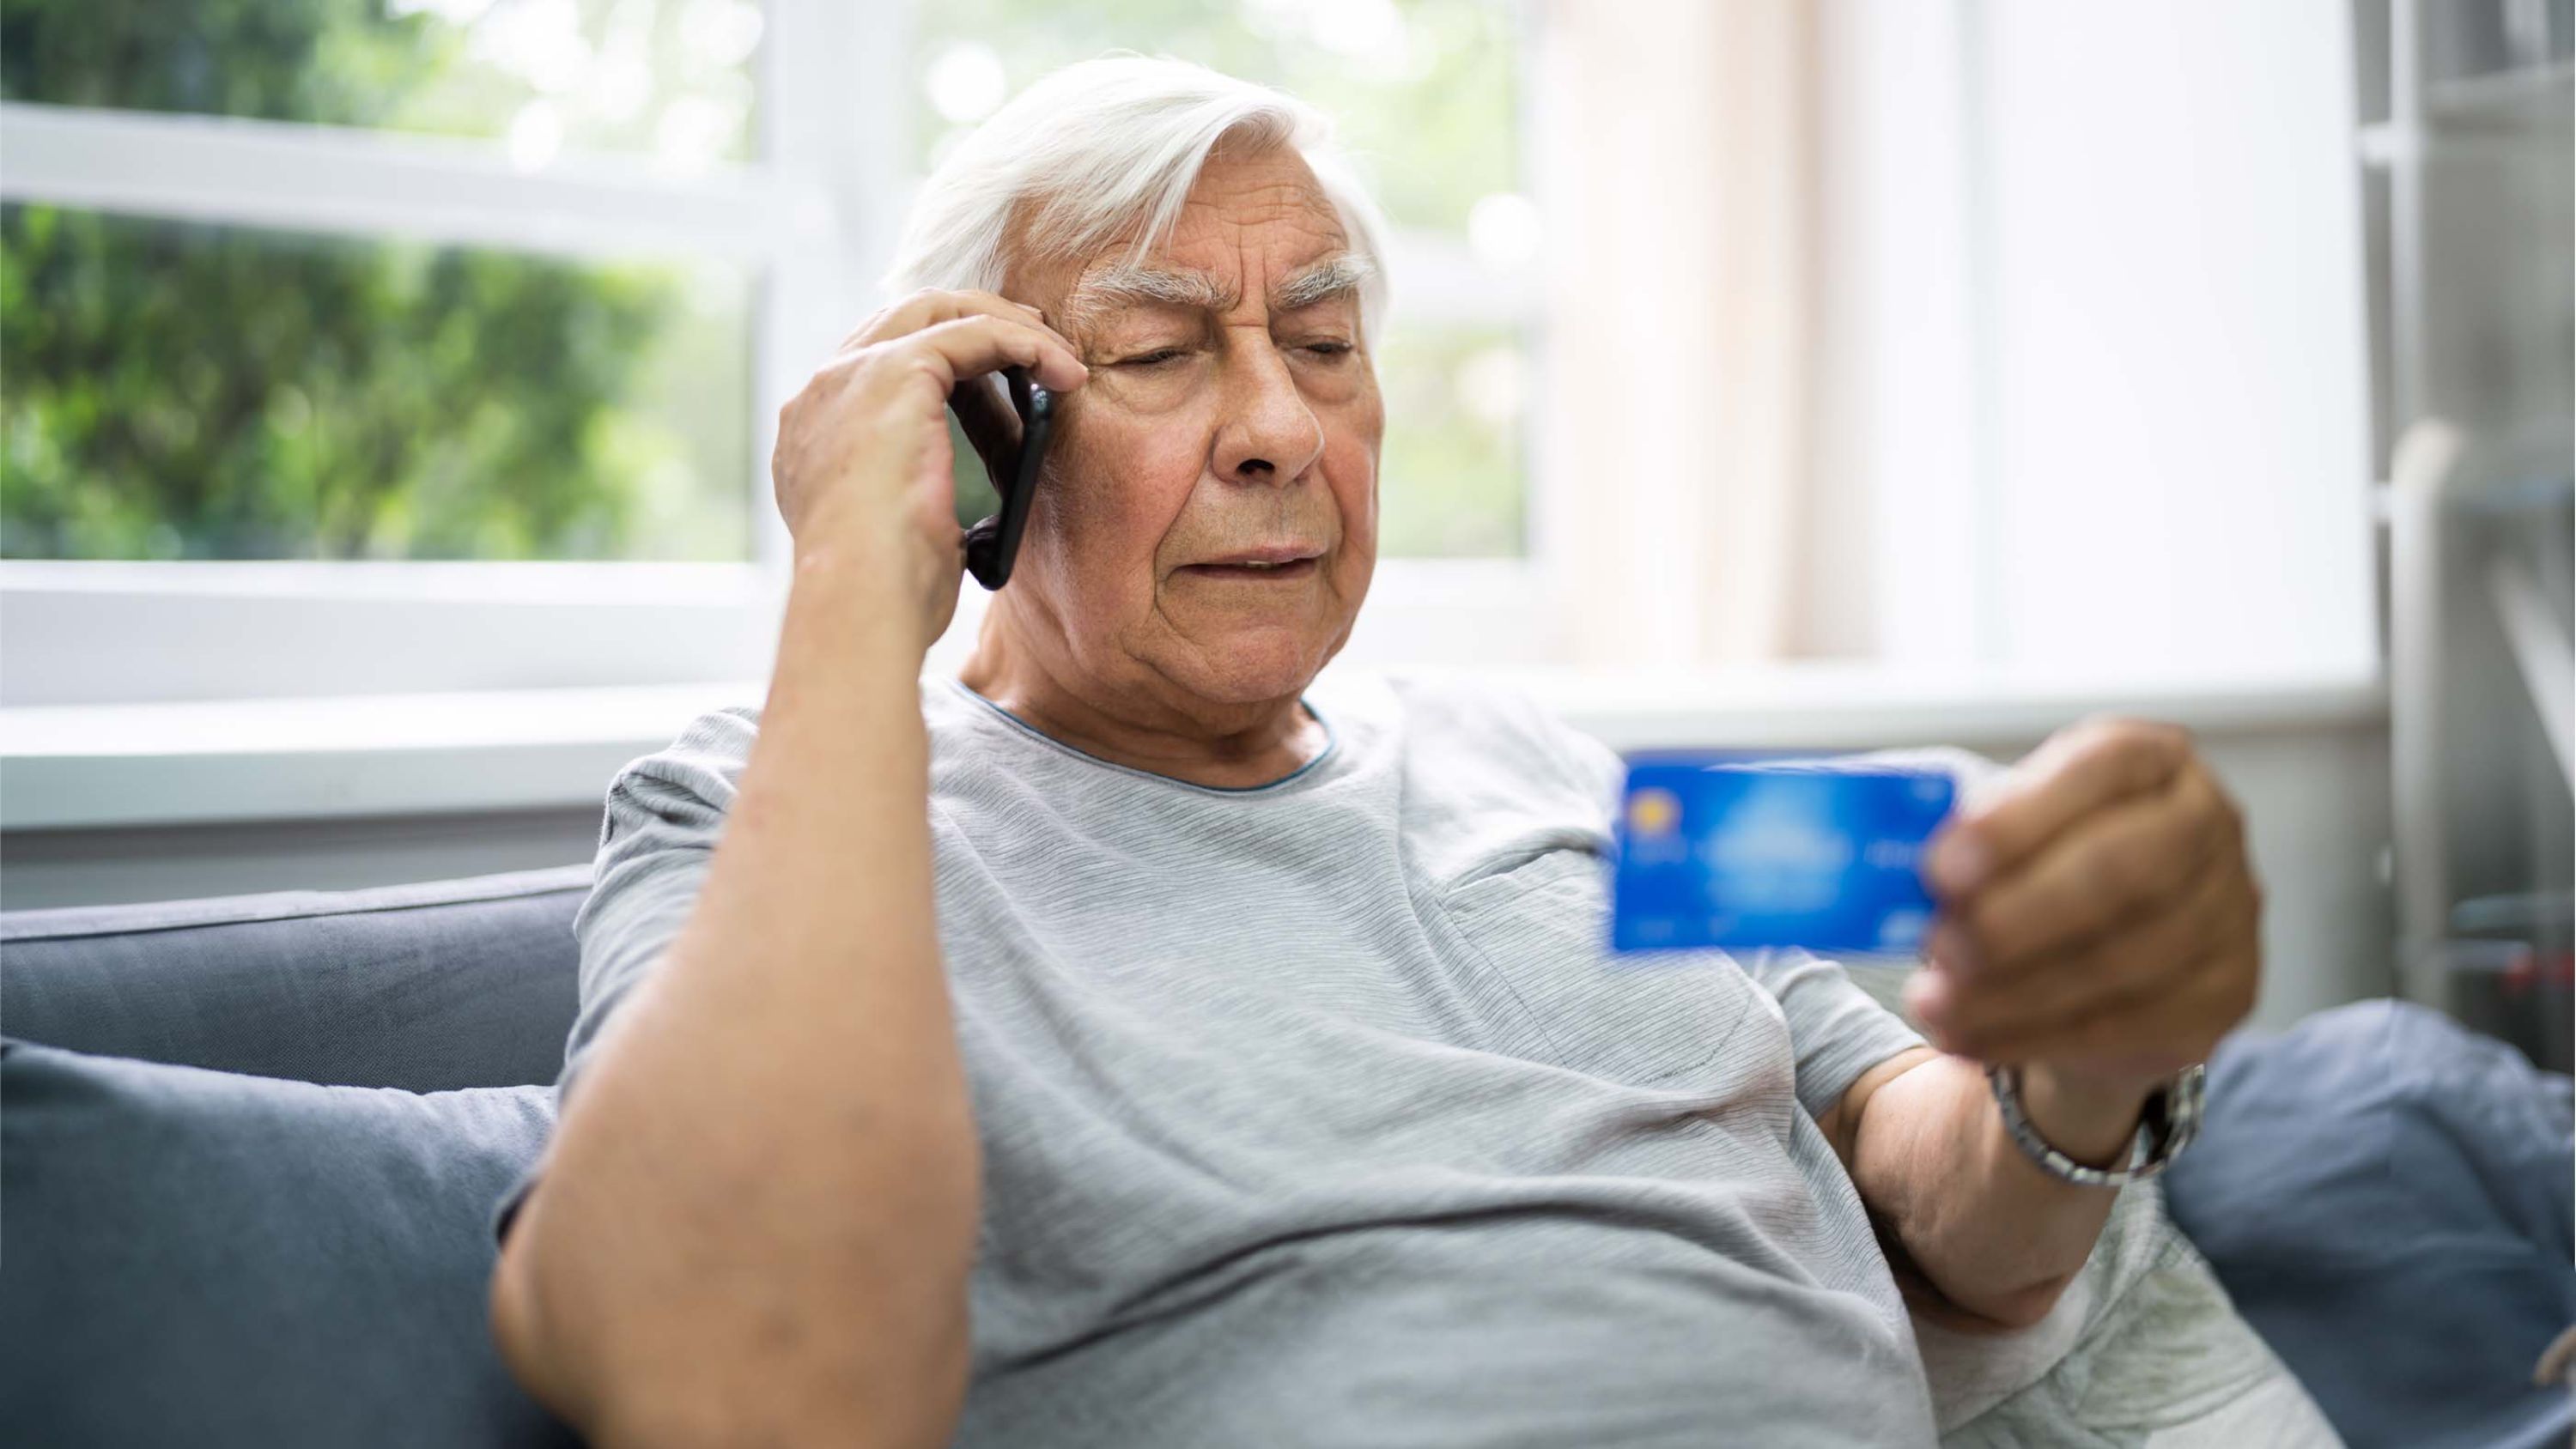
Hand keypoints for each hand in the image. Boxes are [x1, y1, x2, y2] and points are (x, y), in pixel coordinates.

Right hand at [770, 289, 1086, 647]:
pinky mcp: (895, 373)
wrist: (858, 602)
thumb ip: (917, 507)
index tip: (996, 375)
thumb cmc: (884, 599)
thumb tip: (965, 521)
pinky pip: (974, 332)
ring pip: (939, 311)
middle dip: (975, 321)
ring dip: (1008, 326)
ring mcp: (852, 376)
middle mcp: (824, 393)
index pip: (876, 363)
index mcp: (815, 434)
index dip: (941, 359)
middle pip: (904, 319)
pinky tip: (1066, 373)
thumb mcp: (897, 539)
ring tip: (1061, 357)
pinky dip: (1026, 345)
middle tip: (1035, 345)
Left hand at [1903, 717, 2261, 1095]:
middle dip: (2019, 915)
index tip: (1940, 867)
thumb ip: (1946, 827)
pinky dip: (2034, 1035)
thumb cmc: (2028, 872)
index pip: (2102, 767)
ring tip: (1932, 1003)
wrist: (2094, 965)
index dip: (2020, 819)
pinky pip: (2128, 1025)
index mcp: (2149, 759)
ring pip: (2124, 960)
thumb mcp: (1991, 830)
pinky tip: (1967, 1038)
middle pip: (2126, 870)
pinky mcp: (2225, 997)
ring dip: (2013, 990)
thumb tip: (1868, 840)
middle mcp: (2207, 824)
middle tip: (1938, 946)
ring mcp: (2230, 913)